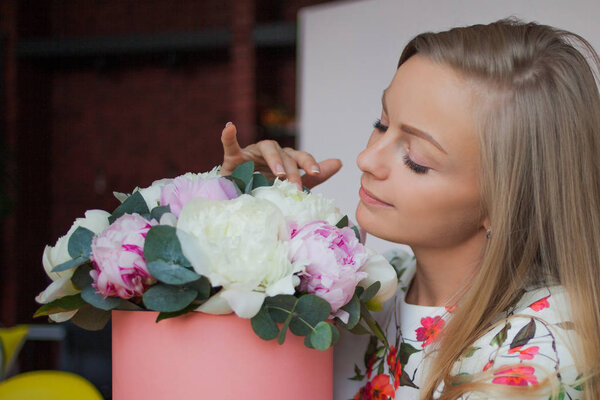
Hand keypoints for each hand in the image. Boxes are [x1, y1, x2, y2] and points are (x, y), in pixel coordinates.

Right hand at [220, 122, 341, 188]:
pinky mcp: (234, 157)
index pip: (301, 157)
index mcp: (287, 159)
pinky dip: (229, 136)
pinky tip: (230, 127)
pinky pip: (231, 145)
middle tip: (296, 186)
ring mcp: (253, 153)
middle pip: (286, 155)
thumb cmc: (268, 187)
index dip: (309, 163)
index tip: (316, 173)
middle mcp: (272, 153)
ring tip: (278, 174)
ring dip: (274, 159)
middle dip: (292, 170)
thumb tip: (339, 162)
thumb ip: (316, 174)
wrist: (240, 195)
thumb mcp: (294, 183)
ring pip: (266, 148)